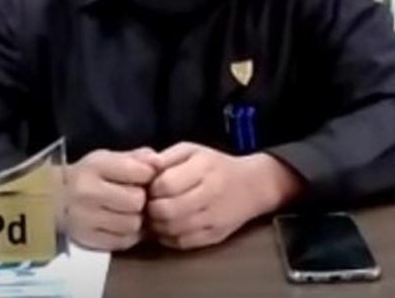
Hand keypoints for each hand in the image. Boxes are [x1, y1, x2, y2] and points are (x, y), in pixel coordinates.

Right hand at [66, 148, 162, 250]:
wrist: (51, 200)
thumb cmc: (87, 176)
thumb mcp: (107, 158)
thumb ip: (136, 158)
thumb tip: (160, 162)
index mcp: (94, 166)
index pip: (138, 171)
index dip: (148, 175)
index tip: (143, 177)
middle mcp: (87, 192)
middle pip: (136, 201)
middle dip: (141, 200)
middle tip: (134, 197)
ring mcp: (85, 219)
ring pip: (132, 224)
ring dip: (136, 219)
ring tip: (127, 212)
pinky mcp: (87, 240)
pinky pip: (123, 242)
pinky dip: (128, 235)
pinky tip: (120, 225)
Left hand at [146, 143, 302, 249]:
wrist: (252, 186)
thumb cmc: (216, 165)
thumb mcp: (191, 151)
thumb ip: (165, 158)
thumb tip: (142, 169)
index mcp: (204, 168)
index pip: (165, 185)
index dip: (151, 187)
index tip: (150, 185)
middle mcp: (211, 194)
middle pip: (166, 211)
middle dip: (151, 208)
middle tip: (150, 203)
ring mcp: (213, 219)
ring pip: (172, 230)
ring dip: (157, 224)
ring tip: (158, 213)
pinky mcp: (214, 237)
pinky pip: (181, 243)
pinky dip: (168, 237)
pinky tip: (168, 225)